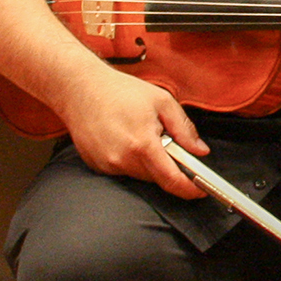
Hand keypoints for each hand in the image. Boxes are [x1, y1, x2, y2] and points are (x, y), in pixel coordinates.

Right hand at [52, 64, 208, 198]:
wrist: (80, 89)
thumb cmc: (120, 91)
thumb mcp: (163, 102)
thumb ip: (184, 129)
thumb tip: (200, 151)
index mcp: (142, 144)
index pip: (171, 180)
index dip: (190, 189)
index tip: (200, 191)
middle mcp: (122, 159)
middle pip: (157, 178)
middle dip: (168, 166)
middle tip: (167, 142)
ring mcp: (107, 164)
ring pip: (140, 175)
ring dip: (149, 163)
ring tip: (141, 135)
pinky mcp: (96, 166)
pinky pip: (123, 170)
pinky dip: (131, 160)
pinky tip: (125, 139)